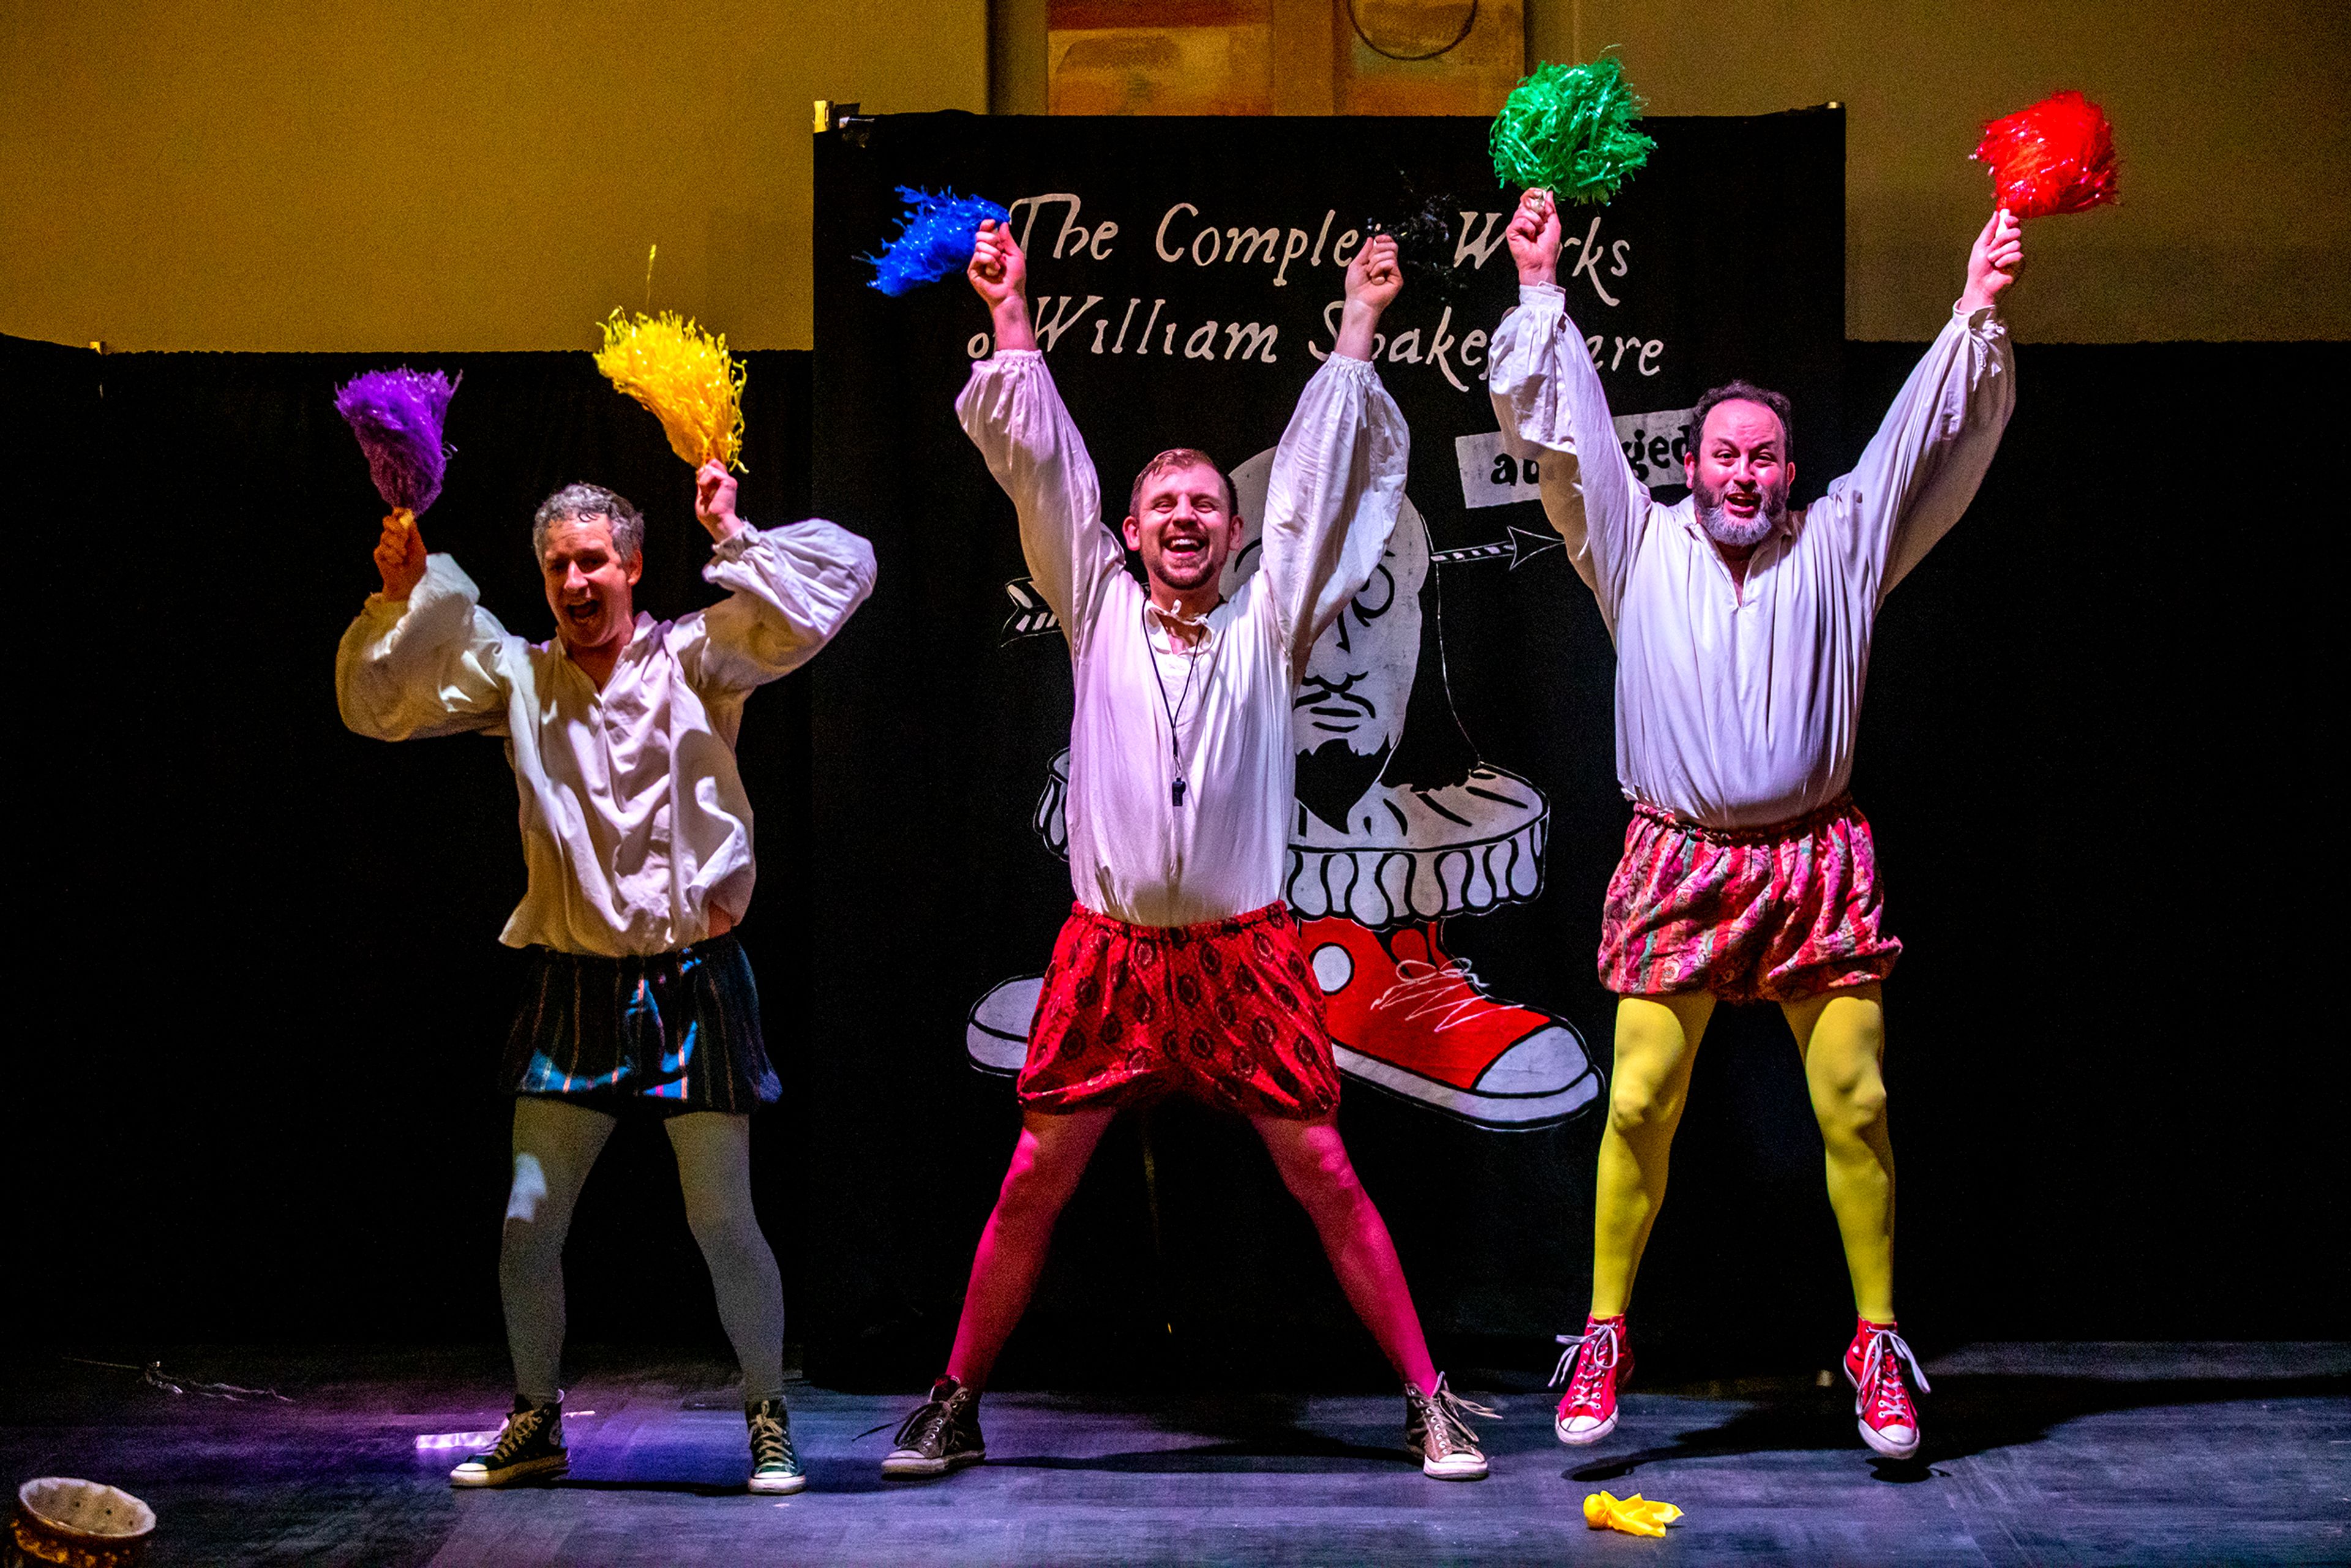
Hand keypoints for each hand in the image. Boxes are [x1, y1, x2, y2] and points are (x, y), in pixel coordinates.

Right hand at [374, 510, 426, 600]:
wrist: (408, 582)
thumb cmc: (415, 566)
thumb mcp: (419, 548)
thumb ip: (413, 533)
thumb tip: (408, 516)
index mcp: (403, 532)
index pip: (397, 516)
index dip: (398, 512)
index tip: (400, 512)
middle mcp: (392, 536)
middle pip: (387, 520)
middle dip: (396, 527)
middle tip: (404, 537)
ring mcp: (384, 544)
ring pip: (386, 536)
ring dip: (398, 547)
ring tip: (403, 557)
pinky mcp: (378, 553)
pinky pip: (383, 548)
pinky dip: (393, 556)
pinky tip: (397, 563)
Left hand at [695, 459, 742, 539]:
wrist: (718, 522)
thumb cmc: (710, 515)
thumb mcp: (702, 496)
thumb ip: (702, 484)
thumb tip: (701, 469)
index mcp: (721, 484)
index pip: (711, 467)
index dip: (703, 472)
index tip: (701, 486)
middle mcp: (726, 480)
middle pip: (711, 463)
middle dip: (702, 476)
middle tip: (705, 492)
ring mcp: (728, 480)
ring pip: (709, 468)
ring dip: (703, 482)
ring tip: (707, 494)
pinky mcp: (728, 481)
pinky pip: (712, 473)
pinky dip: (706, 483)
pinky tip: (709, 493)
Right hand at [968, 219, 1026, 306]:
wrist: (1011, 294)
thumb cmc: (1014, 278)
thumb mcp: (1015, 254)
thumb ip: (1008, 239)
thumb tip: (1002, 224)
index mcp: (993, 248)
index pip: (984, 231)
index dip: (986, 225)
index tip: (992, 222)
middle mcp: (983, 253)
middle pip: (980, 235)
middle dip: (992, 240)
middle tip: (1000, 251)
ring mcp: (976, 262)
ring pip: (979, 245)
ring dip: (993, 253)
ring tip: (999, 264)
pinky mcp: (972, 270)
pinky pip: (977, 256)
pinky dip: (989, 261)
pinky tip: (994, 270)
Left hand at [1333, 234, 1400, 359]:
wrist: (1358, 301)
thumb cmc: (1356, 287)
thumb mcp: (1356, 264)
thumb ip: (1364, 250)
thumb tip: (1371, 239)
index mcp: (1379, 262)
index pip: (1388, 245)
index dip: (1385, 239)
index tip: (1378, 239)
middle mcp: (1388, 267)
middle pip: (1391, 246)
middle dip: (1377, 251)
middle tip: (1369, 262)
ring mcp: (1393, 273)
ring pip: (1390, 253)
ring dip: (1375, 262)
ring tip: (1371, 274)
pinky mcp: (1397, 279)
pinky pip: (1391, 262)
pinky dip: (1379, 268)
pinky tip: (1376, 278)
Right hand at [1507, 188, 1561, 285]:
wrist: (1542, 262)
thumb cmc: (1548, 248)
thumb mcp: (1554, 223)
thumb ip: (1550, 207)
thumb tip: (1548, 193)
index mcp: (1534, 216)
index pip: (1530, 197)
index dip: (1535, 193)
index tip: (1540, 193)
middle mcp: (1524, 218)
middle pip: (1526, 200)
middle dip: (1538, 210)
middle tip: (1542, 223)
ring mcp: (1516, 224)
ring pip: (1523, 210)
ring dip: (1536, 222)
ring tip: (1537, 233)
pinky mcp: (1511, 231)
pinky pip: (1520, 220)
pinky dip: (1529, 228)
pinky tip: (1530, 236)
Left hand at [1960, 207, 2023, 312]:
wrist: (1980, 285)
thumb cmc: (1978, 267)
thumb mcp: (1980, 245)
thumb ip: (1990, 229)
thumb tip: (1997, 213)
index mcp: (2002, 239)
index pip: (2013, 224)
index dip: (2012, 219)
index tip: (2006, 220)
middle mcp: (2011, 245)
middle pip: (2016, 231)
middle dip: (2002, 237)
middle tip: (1992, 247)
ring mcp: (2017, 255)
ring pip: (2016, 244)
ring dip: (2000, 252)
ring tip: (1992, 260)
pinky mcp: (2020, 265)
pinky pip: (2017, 255)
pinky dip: (2005, 259)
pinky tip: (1999, 266)